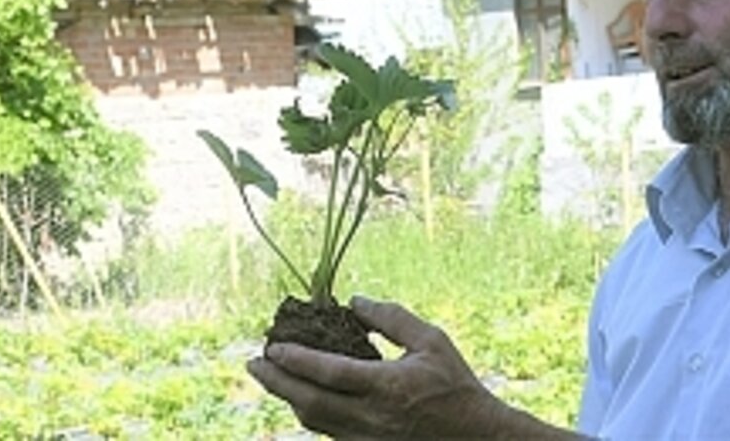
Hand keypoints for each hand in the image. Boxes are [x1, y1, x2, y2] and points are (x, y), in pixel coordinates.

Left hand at [247, 296, 573, 438]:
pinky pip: (328, 431)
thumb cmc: (455, 386)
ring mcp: (366, 438)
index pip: (330, 373)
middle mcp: (371, 418)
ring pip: (314, 421)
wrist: (475, 437)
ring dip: (287, 398)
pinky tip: (302, 396)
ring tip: (271, 377)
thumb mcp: (432, 341)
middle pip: (309, 402)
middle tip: (253, 364)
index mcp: (387, 387)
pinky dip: (309, 412)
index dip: (297, 361)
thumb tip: (354, 302)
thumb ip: (392, 318)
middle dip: (275, 383)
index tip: (273, 347)